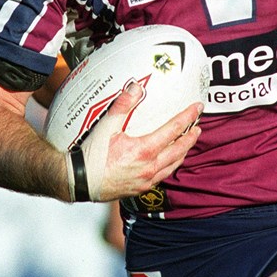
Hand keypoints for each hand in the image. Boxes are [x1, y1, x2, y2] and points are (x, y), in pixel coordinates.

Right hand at [72, 81, 202, 201]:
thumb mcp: (106, 126)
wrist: (77, 181)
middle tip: (199, 126)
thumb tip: (136, 87)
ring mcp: (146, 180)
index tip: (197, 108)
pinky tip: (169, 160)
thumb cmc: (90, 155)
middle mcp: (149, 167)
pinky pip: (163, 176)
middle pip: (179, 149)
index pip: (174, 130)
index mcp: (144, 150)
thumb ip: (123, 105)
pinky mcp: (140, 189)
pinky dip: (171, 165)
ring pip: (173, 165)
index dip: (188, 117)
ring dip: (183, 152)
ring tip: (188, 142)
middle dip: (191, 137)